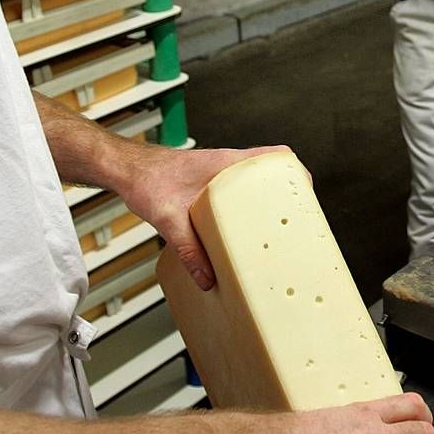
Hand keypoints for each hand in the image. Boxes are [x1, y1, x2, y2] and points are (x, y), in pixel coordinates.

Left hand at [117, 144, 288, 289]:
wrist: (126, 172)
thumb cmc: (146, 180)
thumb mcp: (167, 218)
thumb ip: (188, 249)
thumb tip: (207, 278)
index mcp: (227, 163)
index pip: (275, 156)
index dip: (296, 172)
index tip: (306, 193)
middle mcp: (228, 167)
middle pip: (272, 173)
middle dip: (288, 195)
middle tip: (296, 221)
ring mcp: (221, 177)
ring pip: (257, 186)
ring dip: (268, 203)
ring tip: (275, 232)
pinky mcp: (211, 188)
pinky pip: (239, 195)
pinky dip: (248, 210)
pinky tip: (243, 234)